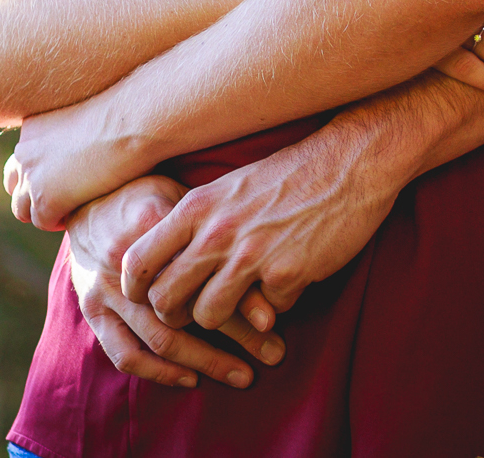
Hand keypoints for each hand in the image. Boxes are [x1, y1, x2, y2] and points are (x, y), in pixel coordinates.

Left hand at [6, 95, 145, 230]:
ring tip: (72, 209)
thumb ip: (72, 137)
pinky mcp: (45, 199)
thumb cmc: (125, 116)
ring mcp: (32, 176)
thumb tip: (83, 152)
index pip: (22, 159)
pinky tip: (80, 213)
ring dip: (44, 213)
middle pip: (14, 184)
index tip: (63, 180)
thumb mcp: (86, 120)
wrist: (133, 122)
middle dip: (33, 196)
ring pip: (22, 209)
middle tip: (62, 201)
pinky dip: (58, 222)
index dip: (39, 174)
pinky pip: (42, 222)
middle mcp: (25, 149)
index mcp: (33, 127)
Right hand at [64, 177, 285, 389]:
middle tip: (275, 353)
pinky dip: (159, 372)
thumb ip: (212, 229)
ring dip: (206, 361)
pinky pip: (124, 353)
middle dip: (236, 337)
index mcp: (152, 222)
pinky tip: (192, 379)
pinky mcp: (91, 310)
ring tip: (244, 375)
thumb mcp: (180, 196)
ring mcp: (105, 289)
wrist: (84, 200)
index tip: (274, 320)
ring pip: (160, 338)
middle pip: (188, 309)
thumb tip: (266, 265)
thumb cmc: (147, 196)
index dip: (242, 297)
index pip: (204, 268)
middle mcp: (125, 260)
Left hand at [120, 124, 404, 332]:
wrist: (347, 164)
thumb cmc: (287, 177)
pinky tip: (289, 281)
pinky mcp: (286, 274)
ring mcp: (250, 255)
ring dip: (223, 319)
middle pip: (165, 299)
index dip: (135, 288)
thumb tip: (171, 261)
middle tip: (191, 315)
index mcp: (196, 207)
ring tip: (240, 305)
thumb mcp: (228, 189)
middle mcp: (216, 231)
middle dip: (175, 316)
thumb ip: (198, 222)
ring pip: (207, 316)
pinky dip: (275, 306)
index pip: (138, 259)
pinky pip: (264, 313)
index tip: (146, 298)